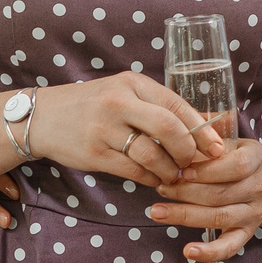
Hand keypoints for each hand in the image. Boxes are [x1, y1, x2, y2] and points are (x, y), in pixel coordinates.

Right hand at [29, 71, 219, 186]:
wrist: (44, 117)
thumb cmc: (94, 105)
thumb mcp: (126, 93)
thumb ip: (161, 106)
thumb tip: (207, 123)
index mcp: (133, 83)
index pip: (176, 105)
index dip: (202, 129)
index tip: (218, 147)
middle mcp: (119, 103)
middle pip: (168, 128)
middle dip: (188, 151)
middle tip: (194, 163)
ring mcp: (104, 128)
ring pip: (151, 153)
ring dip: (169, 169)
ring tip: (174, 175)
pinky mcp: (94, 153)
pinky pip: (132, 170)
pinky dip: (149, 177)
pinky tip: (153, 178)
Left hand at [149, 138, 261, 262]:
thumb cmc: (240, 158)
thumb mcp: (232, 140)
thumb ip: (210, 130)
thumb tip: (186, 118)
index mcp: (256, 158)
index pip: (235, 165)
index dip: (205, 170)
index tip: (179, 168)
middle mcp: (259, 186)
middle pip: (220, 193)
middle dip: (185, 192)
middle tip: (159, 187)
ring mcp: (254, 212)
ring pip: (219, 218)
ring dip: (185, 216)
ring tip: (157, 212)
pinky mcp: (247, 233)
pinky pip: (230, 246)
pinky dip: (209, 252)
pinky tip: (188, 252)